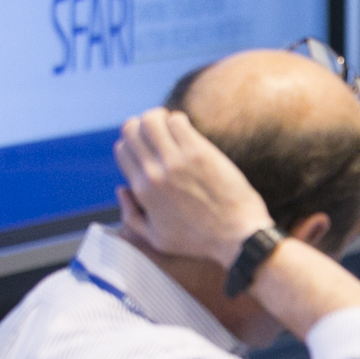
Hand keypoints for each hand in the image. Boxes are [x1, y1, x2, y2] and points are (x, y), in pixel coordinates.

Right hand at [114, 108, 272, 266]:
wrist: (238, 237)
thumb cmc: (200, 240)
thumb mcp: (156, 239)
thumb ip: (131, 216)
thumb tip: (121, 189)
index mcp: (142, 190)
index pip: (122, 149)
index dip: (133, 143)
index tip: (148, 145)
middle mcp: (154, 173)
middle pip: (132, 130)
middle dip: (142, 125)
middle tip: (160, 131)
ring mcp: (177, 161)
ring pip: (151, 120)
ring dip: (159, 118)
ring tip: (172, 127)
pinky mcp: (200, 153)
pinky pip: (177, 121)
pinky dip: (178, 120)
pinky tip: (188, 131)